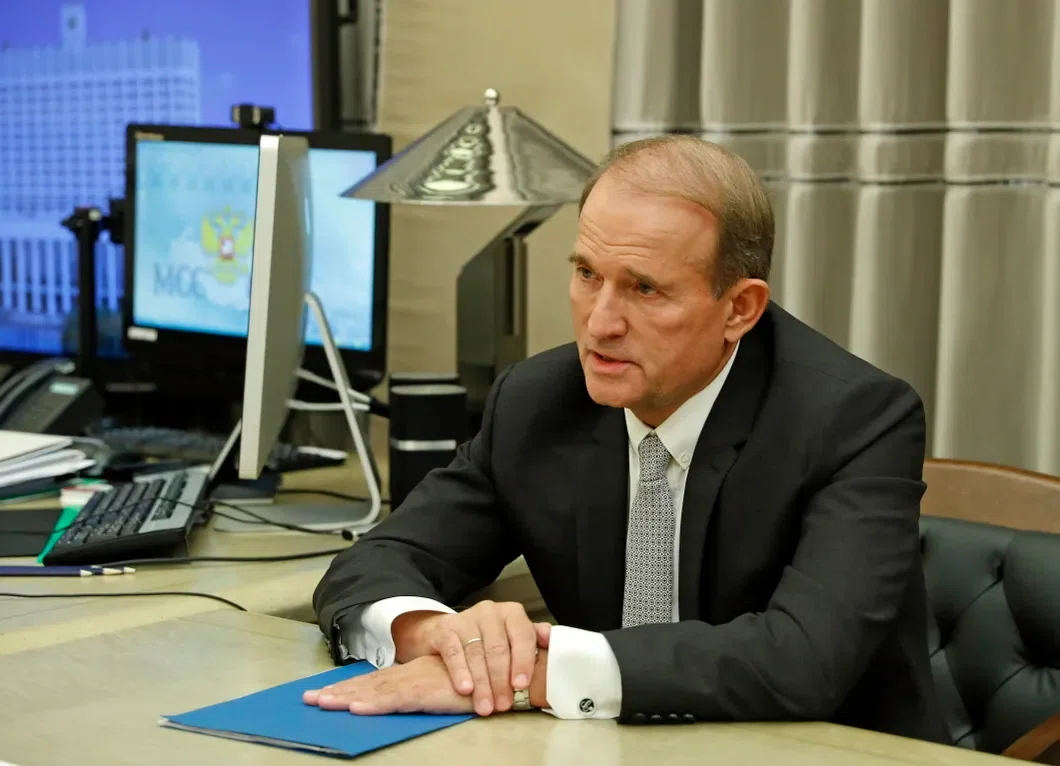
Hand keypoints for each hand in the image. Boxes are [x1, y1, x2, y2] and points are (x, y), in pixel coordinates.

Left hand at [303, 655, 473, 714]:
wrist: (506, 674)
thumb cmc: (482, 685)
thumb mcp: (448, 691)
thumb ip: (428, 694)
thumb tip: (408, 703)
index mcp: (414, 676)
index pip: (376, 682)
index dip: (350, 687)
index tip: (326, 693)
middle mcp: (412, 675)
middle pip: (368, 683)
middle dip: (338, 691)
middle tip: (308, 699)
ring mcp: (418, 682)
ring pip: (374, 690)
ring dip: (346, 696)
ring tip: (321, 703)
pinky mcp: (427, 691)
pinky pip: (394, 699)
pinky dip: (373, 703)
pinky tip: (355, 708)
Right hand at [393, 601, 550, 715]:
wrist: (448, 634)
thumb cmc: (489, 640)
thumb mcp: (512, 638)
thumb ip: (532, 640)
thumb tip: (550, 639)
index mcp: (512, 613)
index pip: (522, 636)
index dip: (523, 661)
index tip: (521, 685)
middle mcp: (490, 611)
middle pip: (498, 648)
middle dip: (501, 680)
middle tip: (503, 705)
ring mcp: (466, 618)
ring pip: (476, 653)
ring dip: (482, 684)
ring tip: (486, 707)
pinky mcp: (445, 628)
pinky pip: (454, 652)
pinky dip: (460, 672)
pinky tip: (465, 689)